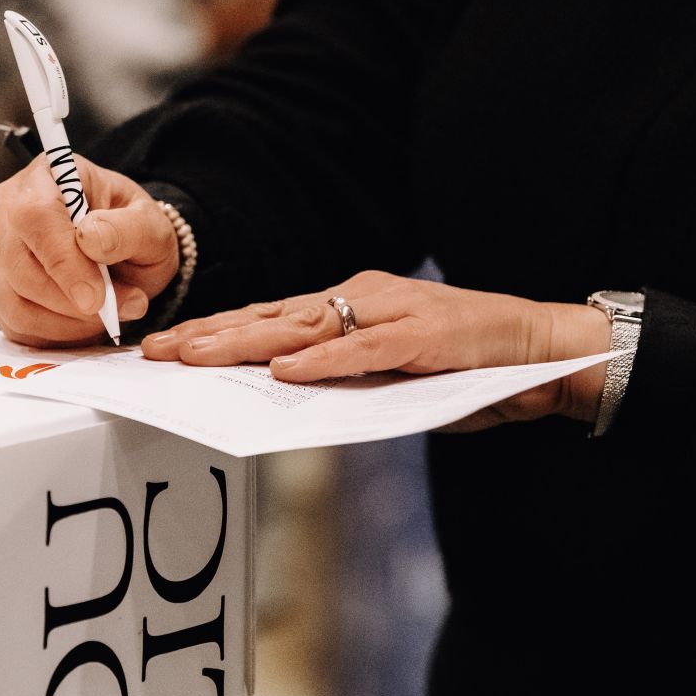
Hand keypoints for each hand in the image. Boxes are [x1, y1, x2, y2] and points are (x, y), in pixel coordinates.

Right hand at [0, 154, 178, 346]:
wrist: (119, 248)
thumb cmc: (130, 228)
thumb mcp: (149, 223)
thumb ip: (128, 229)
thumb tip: (91, 239)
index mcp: (47, 175)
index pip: (36, 217)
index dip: (63, 262)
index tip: (96, 297)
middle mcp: (7, 208)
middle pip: (19, 266)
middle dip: (71, 301)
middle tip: (118, 309)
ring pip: (14, 302)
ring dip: (65, 322)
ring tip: (105, 315)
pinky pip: (13, 323)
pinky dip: (52, 334)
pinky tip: (81, 323)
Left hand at [141, 270, 611, 430]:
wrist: (540, 349)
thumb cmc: (461, 366)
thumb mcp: (386, 375)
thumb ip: (339, 379)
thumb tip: (280, 396)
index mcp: (347, 306)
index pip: (268, 318)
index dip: (216, 332)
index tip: (166, 346)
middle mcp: (360, 299)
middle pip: (270, 318)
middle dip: (209, 336)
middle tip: (156, 351)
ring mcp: (390, 312)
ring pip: (304, 327)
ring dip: (246, 342)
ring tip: (197, 355)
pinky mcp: (423, 334)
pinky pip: (364, 349)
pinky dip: (325, 360)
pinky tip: (287, 370)